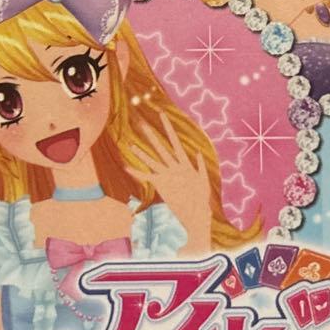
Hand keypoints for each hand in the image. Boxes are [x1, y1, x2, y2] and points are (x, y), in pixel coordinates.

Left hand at [132, 113, 212, 254]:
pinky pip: (146, 177)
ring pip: (151, 161)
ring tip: (131, 145)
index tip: (163, 116)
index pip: (175, 141)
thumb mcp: (203, 180)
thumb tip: (197, 152)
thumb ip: (200, 166)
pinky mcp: (161, 185)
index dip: (168, 128)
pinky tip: (127, 167)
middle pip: (161, 147)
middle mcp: (174, 167)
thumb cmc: (201, 198)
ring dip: (141, 153)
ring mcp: (167, 176)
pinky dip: (136, 172)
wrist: (196, 213)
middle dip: (152, 135)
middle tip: (143, 123)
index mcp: (185, 164)